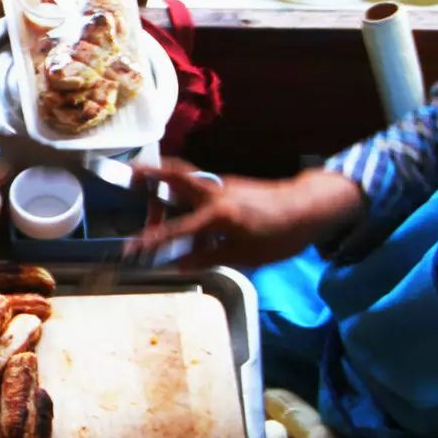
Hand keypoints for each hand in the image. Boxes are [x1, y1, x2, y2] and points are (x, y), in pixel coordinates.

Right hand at [129, 168, 364, 268]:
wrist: (309, 208)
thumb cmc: (281, 234)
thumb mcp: (246, 255)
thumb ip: (209, 257)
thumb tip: (180, 264)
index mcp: (218, 215)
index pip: (175, 229)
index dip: (151, 241)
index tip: (131, 248)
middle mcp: (215, 193)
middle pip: (174, 174)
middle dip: (148, 172)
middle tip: (127, 176)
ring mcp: (222, 185)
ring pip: (185, 177)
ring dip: (164, 182)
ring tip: (150, 198)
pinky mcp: (229, 186)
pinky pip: (200, 187)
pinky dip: (186, 196)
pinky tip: (189, 218)